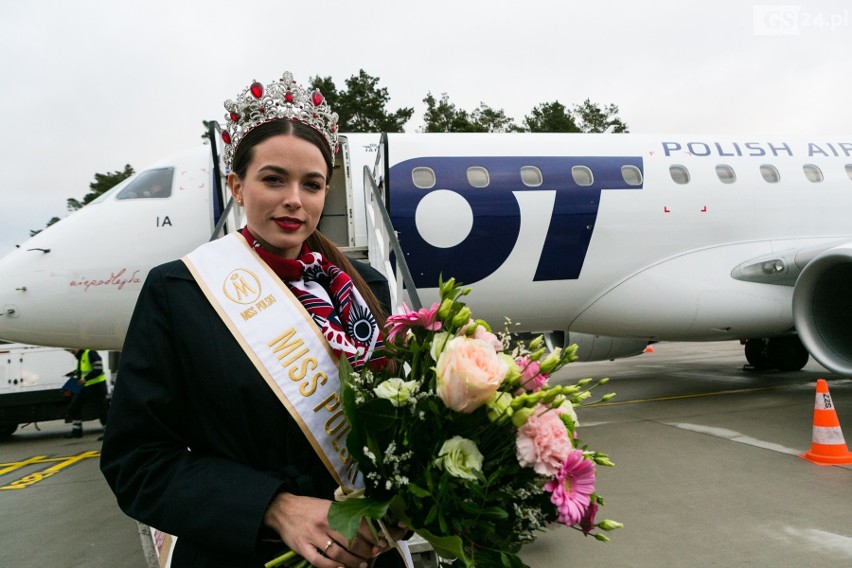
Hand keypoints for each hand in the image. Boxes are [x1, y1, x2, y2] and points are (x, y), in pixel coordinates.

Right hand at [264, 493, 391, 567]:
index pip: (356, 524)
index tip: (380, 543)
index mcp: (332, 511)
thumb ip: (343, 515)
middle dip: (364, 551)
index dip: (370, 536)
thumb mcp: (327, 505)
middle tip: (372, 555)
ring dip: (352, 561)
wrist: (282, 509)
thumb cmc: (309, 508)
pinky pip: (319, 561)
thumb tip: (366, 525)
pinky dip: (332, 567)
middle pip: (349, 541)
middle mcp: (323, 523)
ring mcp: (312, 537)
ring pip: (337, 553)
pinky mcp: (302, 548)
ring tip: (361, 564)